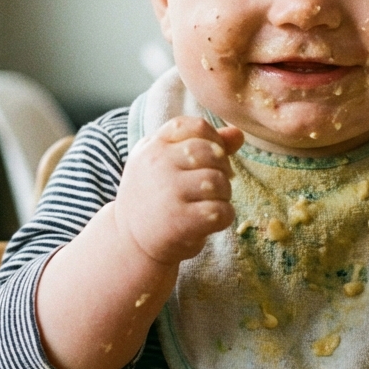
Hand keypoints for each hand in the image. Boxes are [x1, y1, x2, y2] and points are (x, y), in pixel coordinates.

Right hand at [113, 116, 244, 266]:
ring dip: (224, 194)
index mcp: (154, 145)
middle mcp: (158, 165)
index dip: (214, 140)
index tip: (211, 158)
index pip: (197, 127)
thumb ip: (202, 144)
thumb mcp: (166, 163)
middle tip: (214, 186)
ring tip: (211, 202)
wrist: (129, 241)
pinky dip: (224, 216)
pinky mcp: (179, 222)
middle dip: (223, 169)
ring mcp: (168, 193)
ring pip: (218, 182)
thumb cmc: (154, 197)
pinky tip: (210, 220)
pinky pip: (220, 211)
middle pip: (212, 154)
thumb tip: (238, 133)